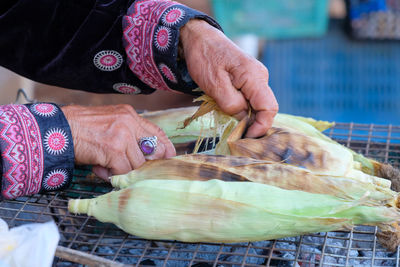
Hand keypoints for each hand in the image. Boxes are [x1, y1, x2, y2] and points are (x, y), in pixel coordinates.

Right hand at [61, 105, 175, 179]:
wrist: (58, 128)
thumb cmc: (81, 128)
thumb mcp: (109, 122)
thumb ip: (127, 134)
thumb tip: (144, 154)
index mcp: (129, 115)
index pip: (156, 132)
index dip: (165, 147)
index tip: (169, 157)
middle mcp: (129, 122)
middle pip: (151, 151)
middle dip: (142, 164)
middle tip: (127, 166)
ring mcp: (122, 135)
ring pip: (137, 164)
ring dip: (122, 170)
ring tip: (105, 164)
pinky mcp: (114, 149)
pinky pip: (123, 171)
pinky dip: (112, 174)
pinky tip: (99, 168)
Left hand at [180, 20, 278, 137]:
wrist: (199, 38)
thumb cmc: (205, 58)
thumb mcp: (214, 84)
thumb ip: (231, 103)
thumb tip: (243, 119)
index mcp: (255, 76)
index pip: (269, 108)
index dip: (261, 126)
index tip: (246, 137)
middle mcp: (260, 77)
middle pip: (265, 108)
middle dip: (253, 123)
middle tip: (235, 134)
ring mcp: (255, 78)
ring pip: (256, 105)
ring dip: (245, 116)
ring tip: (229, 122)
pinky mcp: (248, 80)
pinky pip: (250, 99)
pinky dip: (241, 108)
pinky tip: (228, 111)